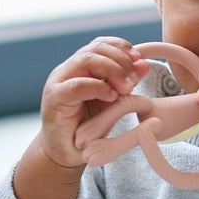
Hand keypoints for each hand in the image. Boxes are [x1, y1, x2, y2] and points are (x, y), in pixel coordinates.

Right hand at [41, 38, 148, 167]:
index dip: (121, 47)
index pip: (99, 44)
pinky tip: (111, 97)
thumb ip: (125, 83)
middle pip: (94, 49)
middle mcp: (66, 71)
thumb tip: (144, 65)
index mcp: (78, 68)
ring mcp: (58, 83)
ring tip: (126, 88)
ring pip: (85, 60)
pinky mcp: (54, 99)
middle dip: (120, 60)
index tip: (138, 60)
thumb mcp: (111, 102)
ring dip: (112, 70)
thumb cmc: (86, 128)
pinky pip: (77, 85)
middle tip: (134, 78)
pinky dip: (98, 87)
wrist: (65, 154)